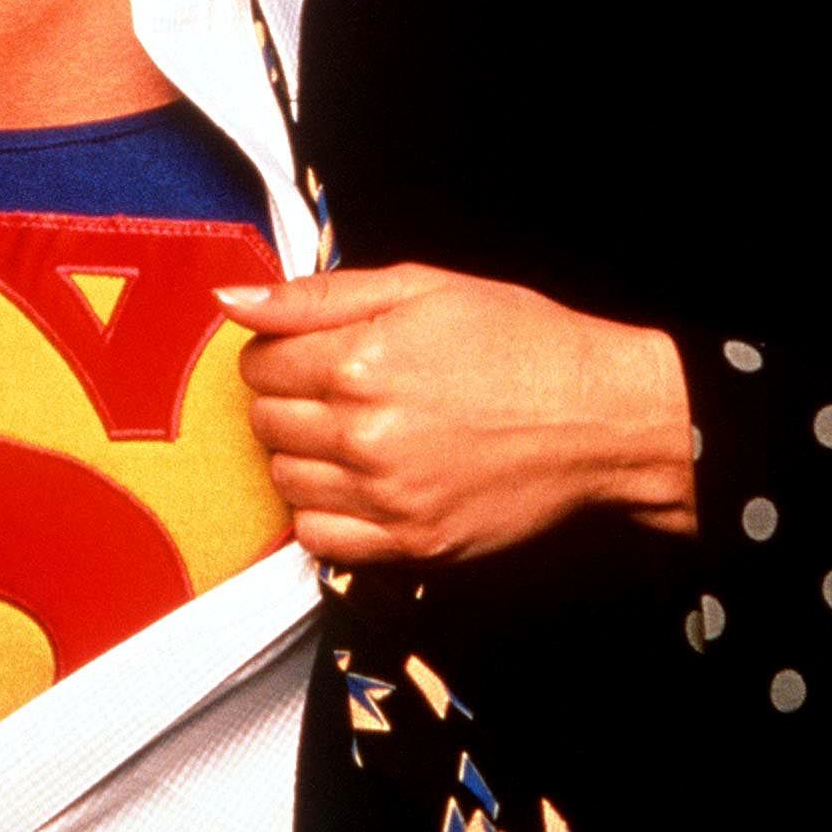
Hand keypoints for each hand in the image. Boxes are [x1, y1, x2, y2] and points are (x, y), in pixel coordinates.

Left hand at [221, 262, 695, 566]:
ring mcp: (387, 497)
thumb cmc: (518, 340)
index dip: (278, 351)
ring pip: (284, 481)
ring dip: (300, 455)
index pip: (260, 364)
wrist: (600, 416)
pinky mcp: (412, 545)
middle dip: (286, 400)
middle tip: (332, 388)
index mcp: (361, 362)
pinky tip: (355, 484)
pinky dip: (322, 512)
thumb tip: (232, 300)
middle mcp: (365, 434)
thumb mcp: (421, 286)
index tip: (309, 351)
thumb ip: (316, 296)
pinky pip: (320, 540)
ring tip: (347, 433)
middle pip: (266, 422)